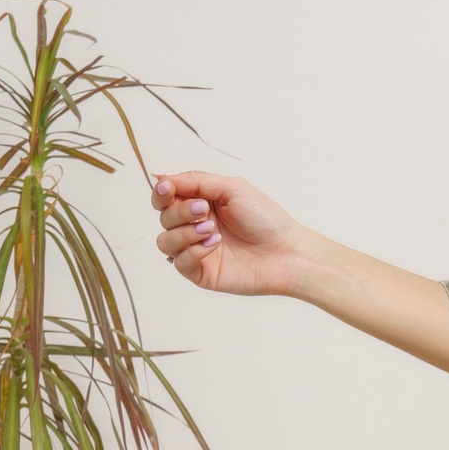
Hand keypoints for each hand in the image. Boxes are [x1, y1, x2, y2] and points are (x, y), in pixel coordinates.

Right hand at [152, 170, 308, 297]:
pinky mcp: (202, 273)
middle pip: (163, 217)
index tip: (168, 189)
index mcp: (200, 203)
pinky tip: (216, 244)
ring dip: (184, 232)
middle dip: (179, 212)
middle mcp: (195, 226)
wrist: (288, 252)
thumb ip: (195, 181)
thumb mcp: (231, 188)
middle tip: (205, 210)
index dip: (161, 192)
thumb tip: (160, 175)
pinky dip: (193, 251)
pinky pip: (179, 262)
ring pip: (165, 241)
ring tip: (212, 229)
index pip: (165, 198)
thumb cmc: (266, 219)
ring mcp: (197, 251)